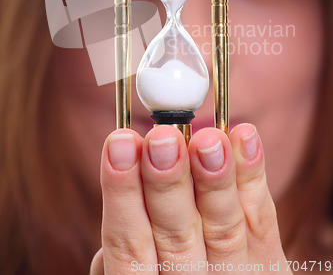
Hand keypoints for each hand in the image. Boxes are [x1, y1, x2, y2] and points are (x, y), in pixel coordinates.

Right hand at [90, 124, 287, 273]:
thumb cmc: (167, 265)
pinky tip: (245, 137)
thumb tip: (127, 178)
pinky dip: (252, 176)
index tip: (121, 142)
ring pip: (223, 230)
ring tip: (208, 138)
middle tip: (163, 138)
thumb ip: (130, 235)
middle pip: (177, 240)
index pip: (128, 248)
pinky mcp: (268, 266)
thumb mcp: (136, 263)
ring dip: (214, 180)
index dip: (123, 195)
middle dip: (168, 183)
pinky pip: (261, 223)